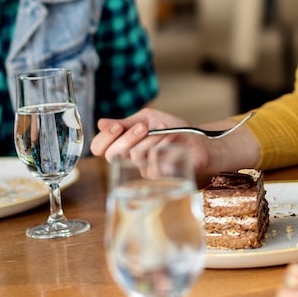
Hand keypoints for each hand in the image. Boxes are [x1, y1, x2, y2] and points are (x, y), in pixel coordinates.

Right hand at [91, 107, 211, 178]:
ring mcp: (144, 171)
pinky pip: (152, 166)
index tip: (117, 126)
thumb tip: (101, 123)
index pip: (99, 148)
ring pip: (135, 156)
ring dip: (151, 139)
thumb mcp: (148, 118)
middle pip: (112, 155)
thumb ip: (126, 122)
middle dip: (127, 138)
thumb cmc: (172, 129)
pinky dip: (162, 147)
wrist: (199, 140)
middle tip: (143, 127)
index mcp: (123, 145)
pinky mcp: (160, 177)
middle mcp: (129, 161)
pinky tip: (171, 139)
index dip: (104, 138)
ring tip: (164, 130)